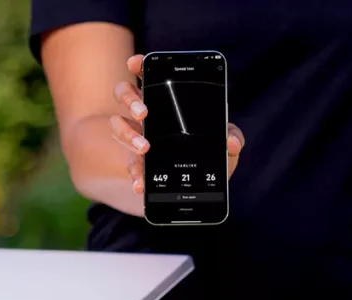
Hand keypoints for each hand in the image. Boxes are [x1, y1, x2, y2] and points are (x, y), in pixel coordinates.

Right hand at [109, 54, 244, 199]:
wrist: (202, 185)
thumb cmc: (212, 154)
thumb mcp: (227, 144)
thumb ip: (233, 138)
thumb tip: (231, 142)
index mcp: (167, 101)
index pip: (147, 75)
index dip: (138, 65)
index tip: (135, 62)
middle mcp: (147, 115)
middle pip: (124, 93)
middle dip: (130, 99)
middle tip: (144, 113)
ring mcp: (138, 137)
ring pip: (118, 125)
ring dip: (127, 134)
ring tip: (144, 147)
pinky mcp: (137, 163)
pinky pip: (129, 164)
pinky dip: (134, 173)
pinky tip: (141, 182)